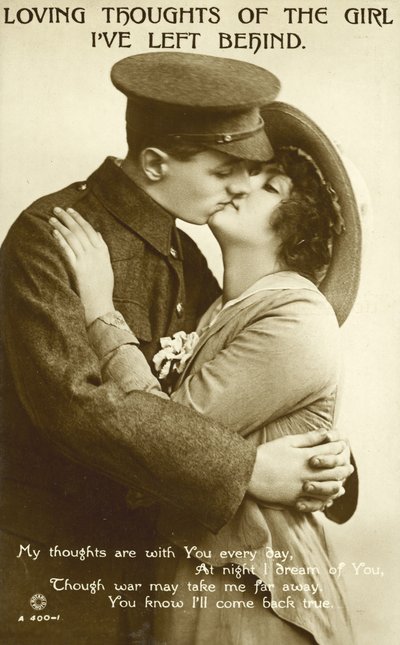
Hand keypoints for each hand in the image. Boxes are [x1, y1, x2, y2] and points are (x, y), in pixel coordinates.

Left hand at [50, 207, 114, 324]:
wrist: (100, 304)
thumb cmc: (102, 287)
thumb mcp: (106, 266)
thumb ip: (102, 249)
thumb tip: (97, 233)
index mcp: (103, 251)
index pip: (90, 229)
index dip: (79, 218)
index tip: (70, 210)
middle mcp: (95, 254)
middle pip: (80, 230)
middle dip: (67, 218)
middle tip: (57, 209)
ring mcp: (86, 261)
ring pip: (72, 238)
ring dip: (61, 226)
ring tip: (52, 219)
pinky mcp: (78, 269)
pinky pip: (68, 251)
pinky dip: (61, 240)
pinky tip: (54, 233)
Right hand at [247, 429, 353, 509]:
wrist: (249, 473)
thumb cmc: (267, 454)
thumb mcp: (287, 441)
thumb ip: (308, 438)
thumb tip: (326, 432)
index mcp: (306, 457)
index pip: (330, 452)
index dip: (339, 448)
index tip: (344, 446)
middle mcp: (307, 474)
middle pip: (333, 472)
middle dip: (344, 468)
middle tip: (350, 468)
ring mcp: (301, 489)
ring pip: (327, 490)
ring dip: (337, 487)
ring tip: (342, 486)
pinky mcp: (295, 500)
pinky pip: (314, 503)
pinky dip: (323, 502)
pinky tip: (327, 501)